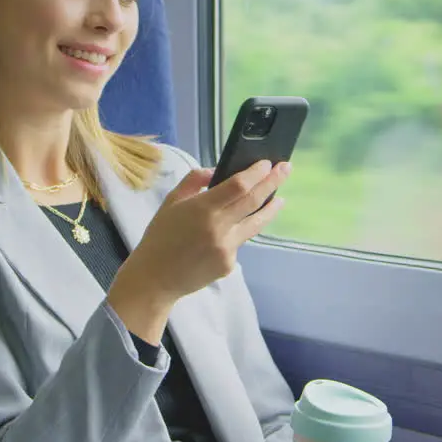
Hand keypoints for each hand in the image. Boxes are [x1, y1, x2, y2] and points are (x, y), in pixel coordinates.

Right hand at [111, 159, 289, 307]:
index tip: (267, 163)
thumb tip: (216, 171)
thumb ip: (193, 181)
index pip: (239, 185)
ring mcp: (227, 248)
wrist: (155, 278)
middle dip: (273, 182)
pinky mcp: (229, 264)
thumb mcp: (171, 202)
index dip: (257, 173)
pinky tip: (236, 228)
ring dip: (270, 208)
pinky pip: (240, 241)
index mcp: (201, 209)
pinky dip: (240, 231)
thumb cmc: (160, 237)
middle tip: (286, 169)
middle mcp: (218, 227)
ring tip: (280, 198)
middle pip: (254, 200)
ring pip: (256, 223)